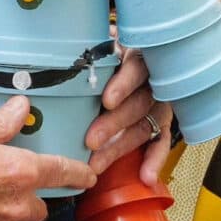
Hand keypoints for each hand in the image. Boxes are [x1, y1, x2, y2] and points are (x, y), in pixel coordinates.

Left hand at [85, 48, 172, 182]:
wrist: (121, 54)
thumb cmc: (105, 51)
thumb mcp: (99, 44)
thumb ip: (88, 50)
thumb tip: (61, 54)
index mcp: (138, 53)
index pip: (136, 67)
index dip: (123, 85)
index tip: (106, 101)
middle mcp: (153, 78)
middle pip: (139, 102)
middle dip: (114, 124)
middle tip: (90, 139)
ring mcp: (158, 101)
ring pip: (143, 125)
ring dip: (120, 146)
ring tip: (98, 163)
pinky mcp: (160, 120)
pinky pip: (160, 141)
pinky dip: (153, 160)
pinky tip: (146, 177)